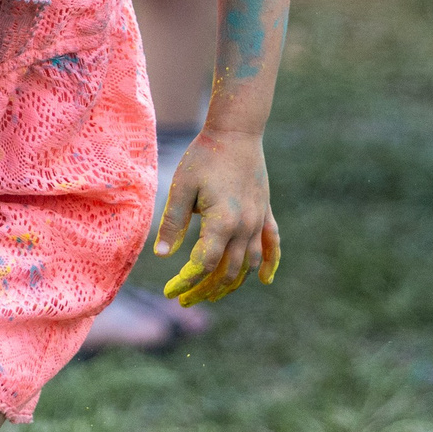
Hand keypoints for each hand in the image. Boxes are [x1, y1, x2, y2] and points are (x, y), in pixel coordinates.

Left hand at [153, 127, 280, 307]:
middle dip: (205, 290)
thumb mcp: (182, 187)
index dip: (186, 281)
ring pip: (248, 264)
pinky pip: (272, 245)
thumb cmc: (204, 156)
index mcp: (223, 221)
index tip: (169, 290)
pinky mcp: (265, 212)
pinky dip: (269, 264)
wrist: (236, 131)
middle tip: (183, 300)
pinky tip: (263, 280)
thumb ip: (173, 222)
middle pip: (227, 271)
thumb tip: (160, 255)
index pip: (204, 264)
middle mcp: (246, 226)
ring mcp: (259, 220)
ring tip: (211, 294)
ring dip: (230, 283)